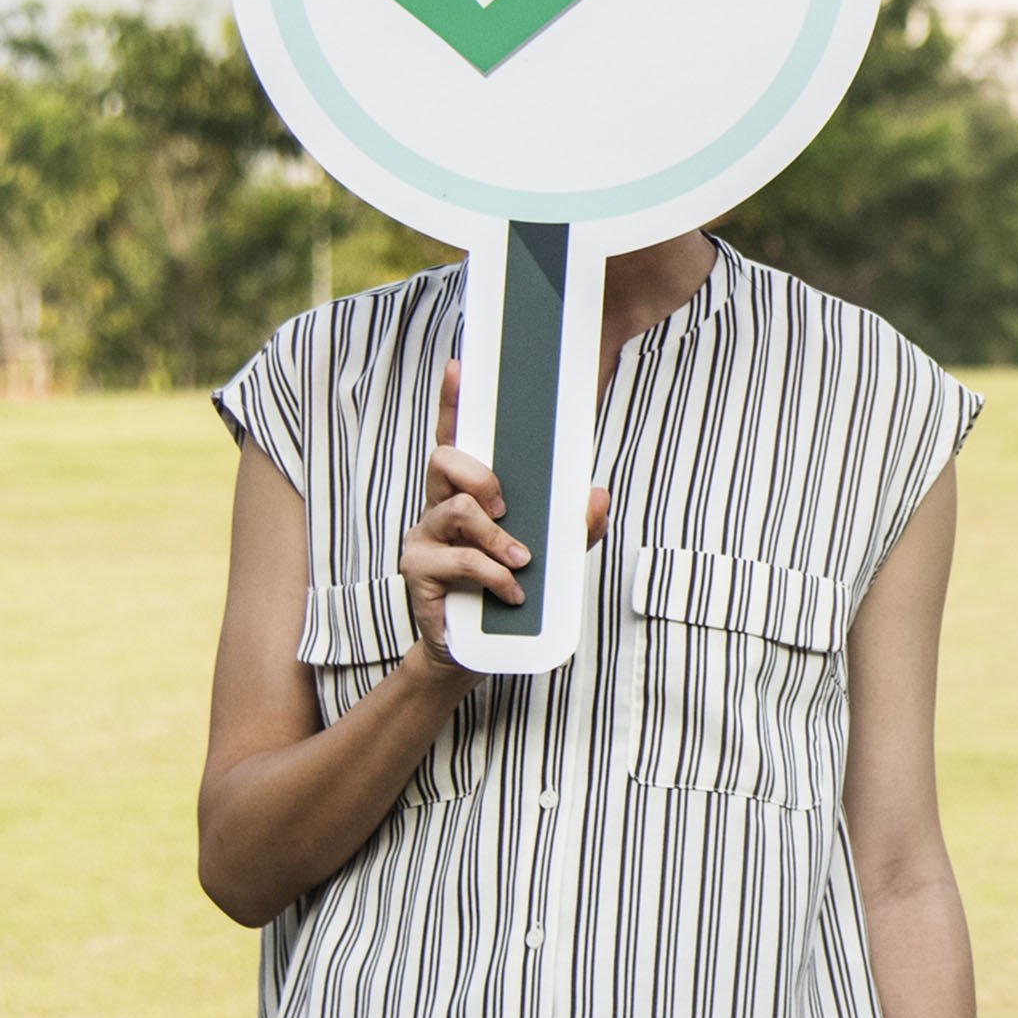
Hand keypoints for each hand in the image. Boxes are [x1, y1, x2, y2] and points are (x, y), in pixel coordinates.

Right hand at [397, 360, 605, 664]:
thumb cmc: (510, 591)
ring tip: (522, 561)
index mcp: (467, 491)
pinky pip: (460, 559)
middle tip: (505, 506)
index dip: (453, 401)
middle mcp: (438, 505)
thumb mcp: (553, 557)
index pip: (456, 437)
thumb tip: (598, 494)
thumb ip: (576, 526)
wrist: (477, 650)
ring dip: (497, 536)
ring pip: (456, 510)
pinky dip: (495, 575)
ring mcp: (424, 537)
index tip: (459, 366)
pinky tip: (513, 592)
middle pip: (444, 459)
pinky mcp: (419, 570)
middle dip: (480, 474)